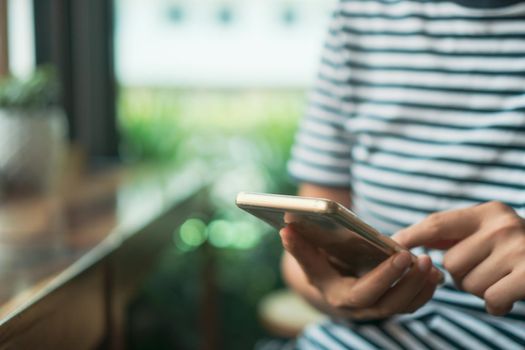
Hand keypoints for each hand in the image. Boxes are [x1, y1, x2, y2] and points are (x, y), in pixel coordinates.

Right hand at [280, 226, 440, 319]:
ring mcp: (376, 308)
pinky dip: (425, 289)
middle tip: (421, 258)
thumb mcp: (307, 257)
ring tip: (430, 262)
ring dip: (421, 286)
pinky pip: (411, 303)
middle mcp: (358, 308)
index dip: (384, 277)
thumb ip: (299, 247)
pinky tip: (433, 271)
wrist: (327, 279)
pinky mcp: (389, 303)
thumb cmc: (316, 263)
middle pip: (389, 303)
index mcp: (338, 296)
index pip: (363, 292)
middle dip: (408, 282)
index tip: (402, 254)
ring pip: (404, 306)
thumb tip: (286, 229)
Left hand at [393, 201, 524, 315]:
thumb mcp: (491, 232)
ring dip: (481, 290)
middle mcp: (502, 225)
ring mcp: (518, 248)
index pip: (437, 223)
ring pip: (467, 284)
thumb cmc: (520, 251)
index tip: (392, 245)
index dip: (412, 235)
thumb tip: (405, 239)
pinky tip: (511, 296)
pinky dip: (497, 305)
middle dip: (461, 275)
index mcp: (488, 212)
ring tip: (502, 279)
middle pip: (450, 263)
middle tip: (487, 272)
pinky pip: (490, 299)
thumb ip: (455, 233)